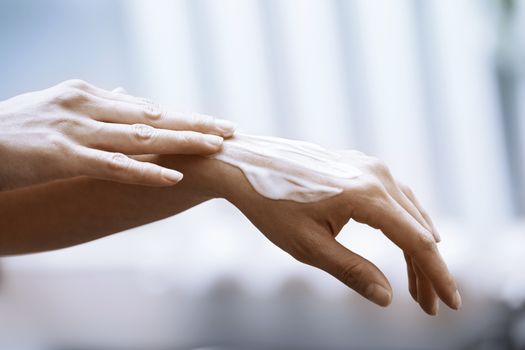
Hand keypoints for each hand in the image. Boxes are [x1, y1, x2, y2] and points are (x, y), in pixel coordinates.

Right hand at [0, 79, 235, 190]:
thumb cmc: (14, 129)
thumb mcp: (58, 106)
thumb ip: (98, 102)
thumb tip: (130, 95)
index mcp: (88, 94)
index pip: (146, 106)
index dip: (181, 115)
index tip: (211, 121)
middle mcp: (87, 105)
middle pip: (153, 115)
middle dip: (194, 123)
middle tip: (230, 128)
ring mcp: (76, 129)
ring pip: (142, 136)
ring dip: (182, 141)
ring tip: (216, 147)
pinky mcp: (63, 156)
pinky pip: (114, 165)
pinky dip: (146, 170)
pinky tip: (175, 176)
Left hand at [224, 150, 459, 313]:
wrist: (245, 167)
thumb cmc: (271, 206)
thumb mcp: (309, 246)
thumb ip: (351, 271)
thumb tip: (387, 297)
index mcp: (365, 195)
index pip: (416, 241)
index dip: (437, 275)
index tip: (450, 303)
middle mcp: (375, 175)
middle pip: (418, 227)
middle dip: (427, 268)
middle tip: (430, 305)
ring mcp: (368, 166)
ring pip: (409, 212)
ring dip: (416, 247)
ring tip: (417, 284)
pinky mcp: (359, 165)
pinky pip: (394, 197)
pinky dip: (403, 224)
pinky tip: (404, 243)